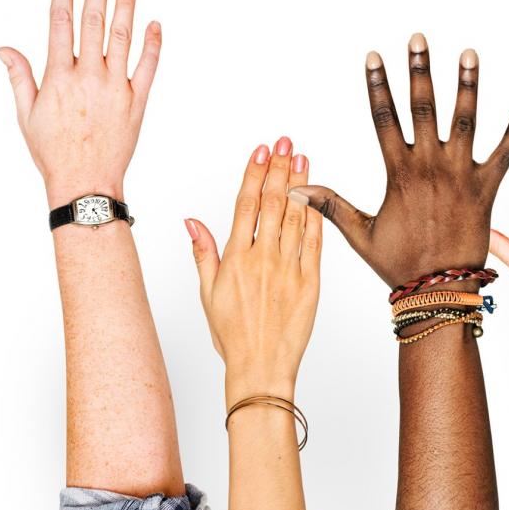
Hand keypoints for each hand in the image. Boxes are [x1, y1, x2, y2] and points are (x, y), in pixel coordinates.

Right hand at [0, 0, 161, 207]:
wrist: (86, 183)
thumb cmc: (55, 152)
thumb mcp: (27, 114)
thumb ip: (20, 77)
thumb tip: (5, 49)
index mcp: (59, 77)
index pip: (61, 22)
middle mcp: (89, 77)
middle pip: (94, 22)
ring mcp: (116, 89)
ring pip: (122, 38)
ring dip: (127, 5)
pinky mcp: (138, 103)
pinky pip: (148, 68)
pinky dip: (153, 45)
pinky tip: (155, 23)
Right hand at [185, 138, 321, 402]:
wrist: (261, 367)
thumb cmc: (232, 335)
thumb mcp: (208, 293)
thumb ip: (203, 252)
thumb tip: (192, 220)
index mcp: (236, 260)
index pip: (246, 205)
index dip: (255, 174)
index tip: (262, 150)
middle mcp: (263, 260)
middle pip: (273, 203)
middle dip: (279, 168)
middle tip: (286, 141)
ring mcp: (289, 270)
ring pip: (295, 217)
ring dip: (299, 184)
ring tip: (302, 157)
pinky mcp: (311, 283)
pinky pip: (315, 243)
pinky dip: (315, 217)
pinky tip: (316, 196)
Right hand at [291, 34, 508, 287]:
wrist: (439, 291)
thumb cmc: (400, 265)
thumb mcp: (361, 234)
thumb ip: (331, 205)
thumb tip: (293, 190)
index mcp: (399, 174)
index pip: (385, 119)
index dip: (378, 86)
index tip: (375, 56)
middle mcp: (430, 168)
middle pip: (424, 108)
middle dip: (420, 71)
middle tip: (419, 39)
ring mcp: (460, 176)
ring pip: (465, 121)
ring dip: (467, 85)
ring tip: (469, 53)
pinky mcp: (486, 190)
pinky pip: (504, 156)